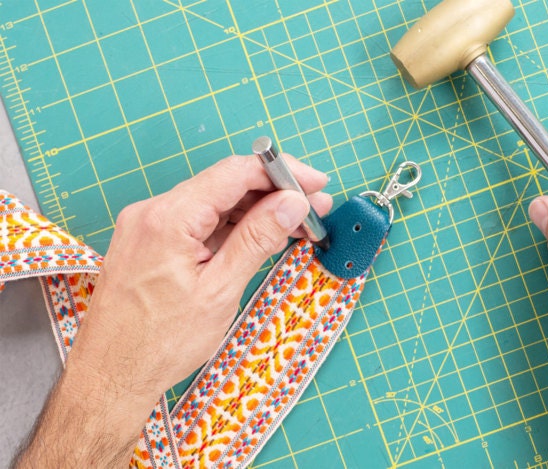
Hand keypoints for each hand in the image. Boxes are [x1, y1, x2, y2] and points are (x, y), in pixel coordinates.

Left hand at [15, 154, 331, 466]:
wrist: (109, 377)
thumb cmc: (158, 344)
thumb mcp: (219, 291)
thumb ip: (256, 239)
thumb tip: (291, 204)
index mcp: (168, 218)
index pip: (234, 173)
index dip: (281, 174)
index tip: (314, 184)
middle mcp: (152, 212)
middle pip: (225, 185)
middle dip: (273, 194)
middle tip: (313, 210)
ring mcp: (148, 227)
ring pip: (213, 204)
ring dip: (255, 212)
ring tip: (295, 227)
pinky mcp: (149, 243)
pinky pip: (197, 223)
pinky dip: (231, 228)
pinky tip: (259, 239)